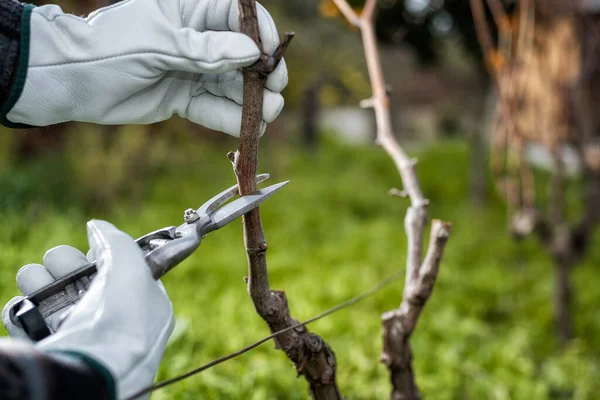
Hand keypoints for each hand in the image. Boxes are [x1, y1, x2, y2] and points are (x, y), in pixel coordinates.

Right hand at [2, 220, 173, 398]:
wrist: (92, 371)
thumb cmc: (121, 317)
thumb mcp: (131, 266)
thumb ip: (116, 240)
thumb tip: (98, 226)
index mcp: (145, 306)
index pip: (120, 271)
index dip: (101, 257)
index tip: (91, 249)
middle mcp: (115, 321)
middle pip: (81, 279)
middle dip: (65, 264)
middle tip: (61, 264)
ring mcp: (83, 337)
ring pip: (52, 295)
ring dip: (39, 282)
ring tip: (36, 283)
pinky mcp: (53, 350)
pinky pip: (30, 321)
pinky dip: (23, 312)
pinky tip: (26, 309)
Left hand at [5, 0, 287, 136]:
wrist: (71, 81)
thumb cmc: (110, 47)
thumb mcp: (159, 43)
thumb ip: (205, 50)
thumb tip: (252, 52)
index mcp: (190, 9)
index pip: (238, 15)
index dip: (261, 35)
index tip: (272, 58)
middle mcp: (196, 38)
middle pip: (242, 55)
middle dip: (261, 75)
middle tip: (276, 93)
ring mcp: (191, 69)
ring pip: (231, 85)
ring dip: (251, 102)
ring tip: (269, 116)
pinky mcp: (184, 97)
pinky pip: (213, 108)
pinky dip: (230, 119)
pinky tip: (249, 129)